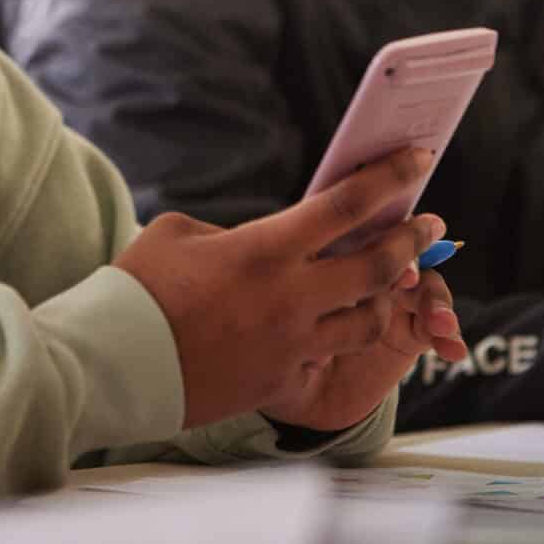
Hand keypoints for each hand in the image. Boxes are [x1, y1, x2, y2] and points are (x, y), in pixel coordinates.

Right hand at [112, 146, 446, 429]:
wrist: (114, 364)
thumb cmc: (137, 289)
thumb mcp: (180, 233)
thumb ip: (232, 232)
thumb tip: (257, 242)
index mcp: (265, 249)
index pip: (347, 205)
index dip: (390, 178)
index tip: (419, 160)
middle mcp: (290, 297)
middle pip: (378, 266)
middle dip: (413, 240)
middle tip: (429, 225)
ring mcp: (292, 345)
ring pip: (369, 320)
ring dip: (387, 296)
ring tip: (392, 282)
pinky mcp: (282, 383)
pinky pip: (329, 360)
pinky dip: (337, 342)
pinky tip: (332, 330)